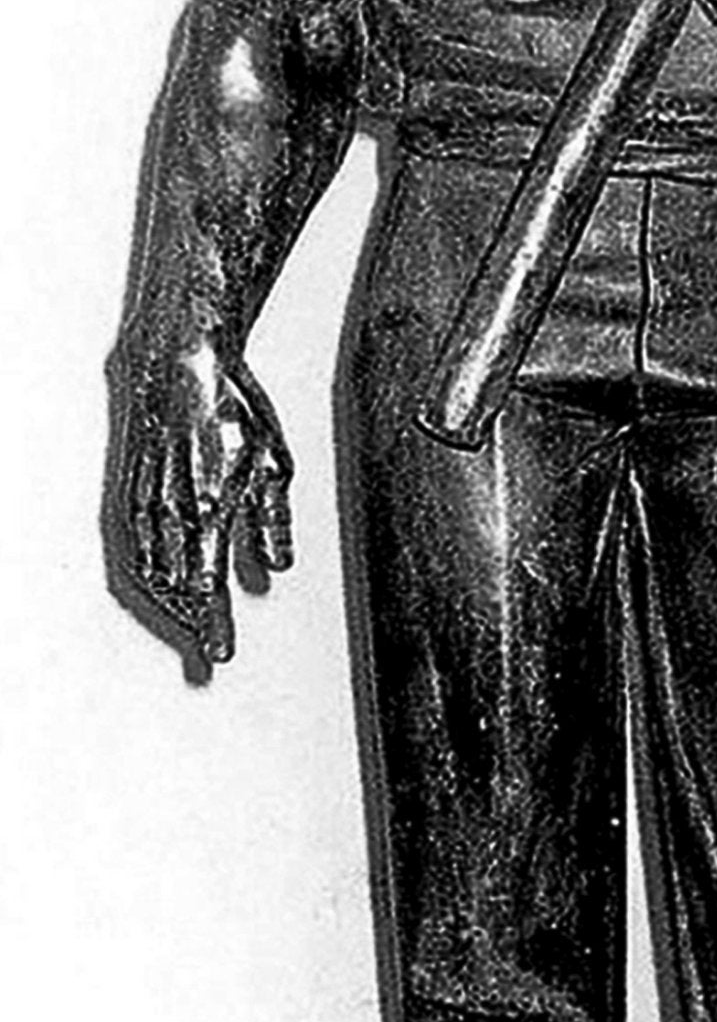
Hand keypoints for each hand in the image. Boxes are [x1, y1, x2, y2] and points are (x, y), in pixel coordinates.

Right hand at [116, 336, 292, 664]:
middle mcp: (171, 511)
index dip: (213, 625)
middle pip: (176, 589)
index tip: (220, 654)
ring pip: (151, 572)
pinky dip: (149, 575)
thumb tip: (276, 568)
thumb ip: (273, 521)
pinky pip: (136, 547)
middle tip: (206, 651)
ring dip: (169, 604)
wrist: (181, 366)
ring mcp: (147, 502)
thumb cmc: (234, 409)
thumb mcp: (274, 463)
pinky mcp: (133, 490)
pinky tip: (164, 584)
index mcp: (210, 508)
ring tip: (190, 623)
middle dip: (192, 624)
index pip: (208, 586)